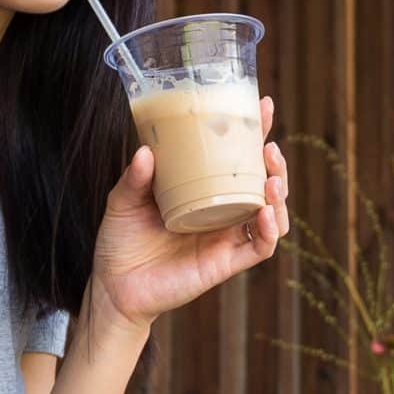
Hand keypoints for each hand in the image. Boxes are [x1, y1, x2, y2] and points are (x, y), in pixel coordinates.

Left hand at [89, 95, 290, 333]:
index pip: (235, 156)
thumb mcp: (122, 201)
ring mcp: (226, 237)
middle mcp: (221, 210)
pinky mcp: (226, 263)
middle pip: (262, 182)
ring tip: (272, 180)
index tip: (262, 107)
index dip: (254, 132)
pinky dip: (270, 231)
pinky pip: (260, 247)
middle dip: (274, 163)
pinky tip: (265, 213)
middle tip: (268, 147)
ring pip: (271, 213)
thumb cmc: (120, 240)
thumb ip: (135, 178)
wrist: (114, 286)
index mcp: (202, 189)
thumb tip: (146, 151)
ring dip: (279, 195)